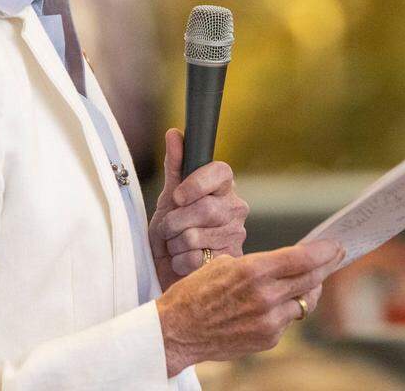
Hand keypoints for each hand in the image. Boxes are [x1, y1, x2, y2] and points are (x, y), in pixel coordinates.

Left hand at [149, 128, 248, 290]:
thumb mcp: (168, 198)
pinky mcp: (229, 262)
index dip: (196, 183)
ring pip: (195, 235)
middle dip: (175, 222)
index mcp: (224, 189)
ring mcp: (236, 236)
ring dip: (174, 244)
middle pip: (204, 208)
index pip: (221, 171)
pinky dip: (180, 263)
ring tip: (178, 246)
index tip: (178, 197)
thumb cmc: (170, 233)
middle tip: (170, 229)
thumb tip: (174, 133)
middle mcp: (236, 209)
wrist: (169, 270)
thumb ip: (175, 166)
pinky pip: (195, 258)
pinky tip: (185, 262)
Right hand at [157, 240, 345, 374]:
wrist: (177, 330)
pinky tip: (277, 303)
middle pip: (311, 278)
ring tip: (308, 280)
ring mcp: (268, 321)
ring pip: (304, 301)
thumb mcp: (225, 264)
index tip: (336, 245)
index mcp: (254, 270)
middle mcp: (265, 296)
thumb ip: (261, 264)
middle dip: (327, 266)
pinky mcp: (267, 339)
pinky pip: (288, 320)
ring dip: (308, 290)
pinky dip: (287, 310)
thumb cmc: (196, 292)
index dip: (324, 251)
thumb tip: (291, 260)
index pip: (302, 258)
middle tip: (336, 257)